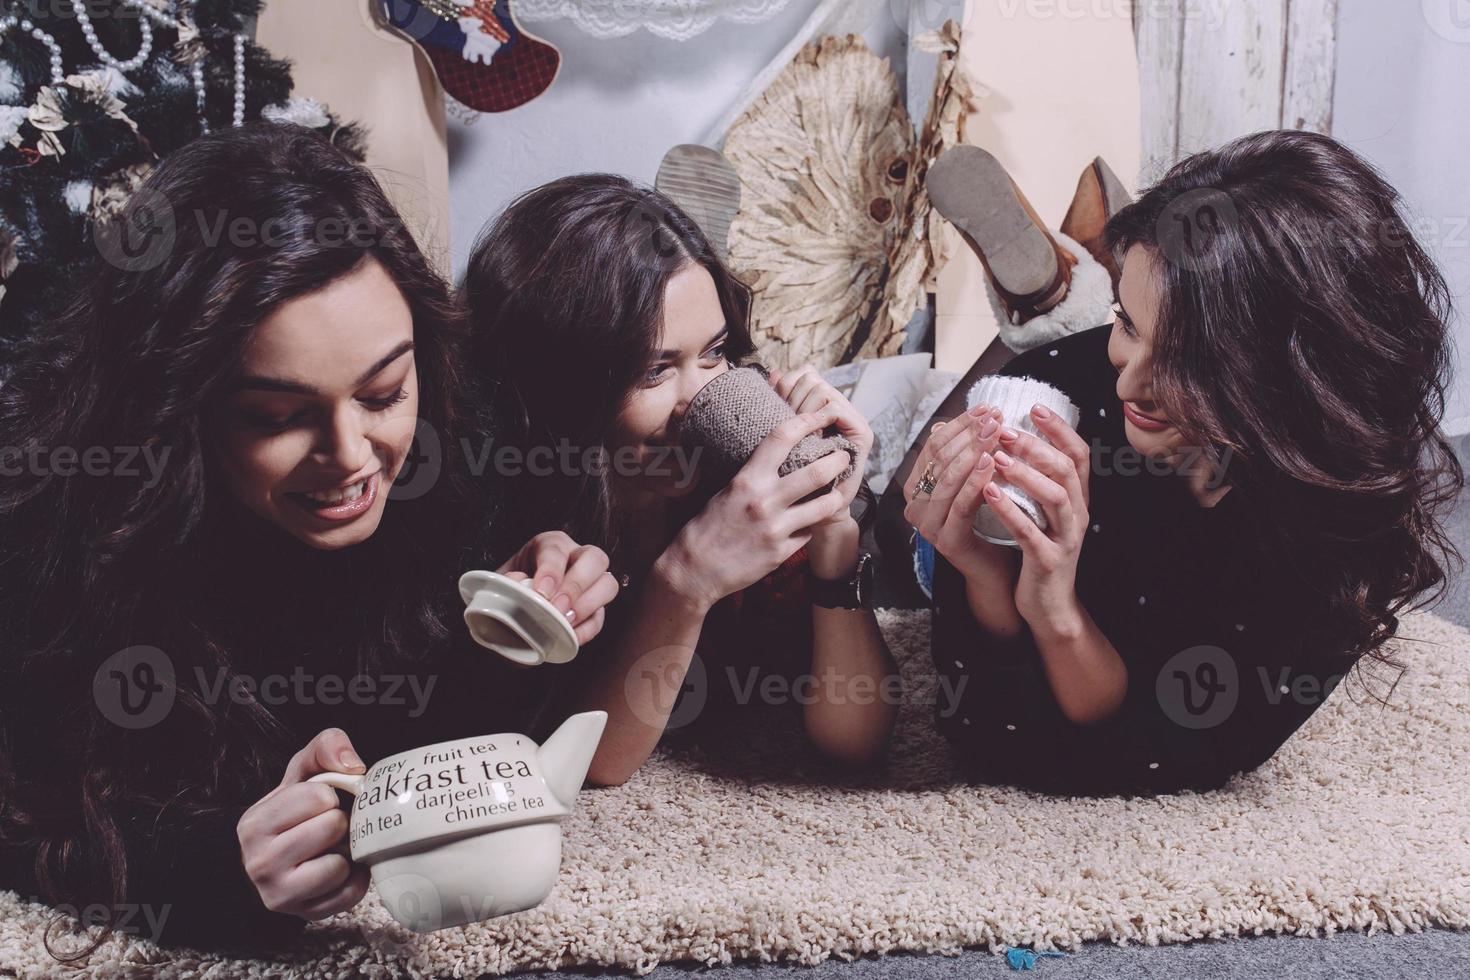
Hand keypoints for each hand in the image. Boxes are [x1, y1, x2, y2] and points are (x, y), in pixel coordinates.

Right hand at [237, 729, 368, 921]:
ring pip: (339, 865)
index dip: (329, 795)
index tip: (318, 803)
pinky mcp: (306, 914)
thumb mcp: (303, 771)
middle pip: (332, 827)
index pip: (319, 796)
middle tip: (328, 827)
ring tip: (331, 847)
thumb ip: (326, 746)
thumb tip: (354, 766)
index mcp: (255, 824)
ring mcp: (280, 894)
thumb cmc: (295, 810)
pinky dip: (354, 878)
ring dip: (345, 852)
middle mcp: (259, 863)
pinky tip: (339, 868)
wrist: (278, 860)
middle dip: (339, 822)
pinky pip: (350, 892)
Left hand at [498, 531, 620, 645]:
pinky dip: (587, 629)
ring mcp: (591, 583)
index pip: (557, 549)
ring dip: (589, 604)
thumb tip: (514, 585)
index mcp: (550, 545)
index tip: (541, 591)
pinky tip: (570, 638)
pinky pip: (601, 617)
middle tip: (558, 607)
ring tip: (566, 622)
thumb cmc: (509, 589)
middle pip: (595, 558)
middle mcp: (577, 557)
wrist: (511, 610)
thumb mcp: (499, 581)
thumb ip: (503, 582)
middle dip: (577, 584)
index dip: (552, 569)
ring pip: (609, 583)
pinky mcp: (595, 608)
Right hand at [660, 409, 850, 608]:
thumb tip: (777, 460)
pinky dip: (811, 525)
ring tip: (840, 489)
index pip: (781, 439)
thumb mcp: (726, 491)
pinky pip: (809, 532)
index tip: (823, 415)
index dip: (807, 421)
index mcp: (747, 480)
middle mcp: (764, 501)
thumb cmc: (706, 527)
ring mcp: (776, 528)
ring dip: (837, 495)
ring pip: (824, 505)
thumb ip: (754, 476)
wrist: (694, 569)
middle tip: (845, 455)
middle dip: (838, 460)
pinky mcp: (782, 552)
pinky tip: (809, 521)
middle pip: (816, 472)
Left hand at [768, 365, 871, 529]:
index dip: (785, 384)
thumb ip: (779, 406)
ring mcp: (852, 419)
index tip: (774, 405)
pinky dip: (818, 419)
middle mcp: (839, 408)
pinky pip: (835, 409)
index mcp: (820, 406)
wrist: (814, 513)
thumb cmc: (792, 480)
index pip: (804, 374)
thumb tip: (773, 373)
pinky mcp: (862, 433)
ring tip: (798, 432)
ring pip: (822, 390)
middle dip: (793, 397)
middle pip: (811, 378)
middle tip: (786, 423)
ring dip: (804, 410)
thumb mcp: (780, 440)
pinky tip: (810, 437)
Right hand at [903, 403, 1017, 587]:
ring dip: (973, 452)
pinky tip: (992, 463)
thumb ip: (960, 457)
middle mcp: (915, 506)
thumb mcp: (971, 481)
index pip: (934, 446)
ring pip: (948, 479)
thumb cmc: (986, 521)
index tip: (986, 408)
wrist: (995, 568)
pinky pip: (960, 504)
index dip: (959, 424)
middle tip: (994, 417)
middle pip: (939, 459)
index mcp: (916, 488)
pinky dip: (976, 481)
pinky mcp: (946, 541)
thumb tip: (944, 422)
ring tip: (996, 433)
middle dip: (969, 434)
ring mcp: (927, 525)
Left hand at [982, 404, 1091, 624]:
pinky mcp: (1049, 560)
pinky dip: (1011, 511)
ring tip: (996, 457)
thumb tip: (1013, 442)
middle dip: (1035, 446)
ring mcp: (1067, 537)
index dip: (1059, 429)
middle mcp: (1078, 514)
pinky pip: (1031, 532)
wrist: (1049, 605)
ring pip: (1055, 496)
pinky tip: (989, 493)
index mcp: (1077, 499)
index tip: (1034, 407)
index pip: (1078, 454)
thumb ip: (1038, 481)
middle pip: (1066, 469)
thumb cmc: (1039, 552)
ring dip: (1025, 473)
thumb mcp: (1044, 513)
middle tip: (1003, 431)